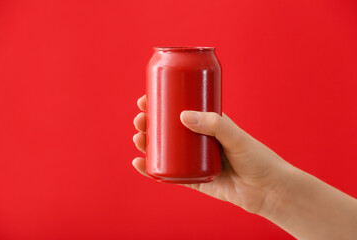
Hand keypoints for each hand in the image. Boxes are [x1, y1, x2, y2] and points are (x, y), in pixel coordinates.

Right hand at [132, 94, 290, 214]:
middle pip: (168, 130)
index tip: (146, 99)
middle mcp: (198, 141)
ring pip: (165, 151)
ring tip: (138, 139)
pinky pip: (169, 174)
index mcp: (208, 126)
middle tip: (140, 120)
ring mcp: (194, 161)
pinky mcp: (193, 180)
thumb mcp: (237, 136)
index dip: (161, 104)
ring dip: (147, 144)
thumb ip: (214, 124)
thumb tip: (183, 115)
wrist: (267, 190)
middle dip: (150, 124)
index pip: (180, 110)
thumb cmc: (258, 159)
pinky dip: (152, 170)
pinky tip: (140, 163)